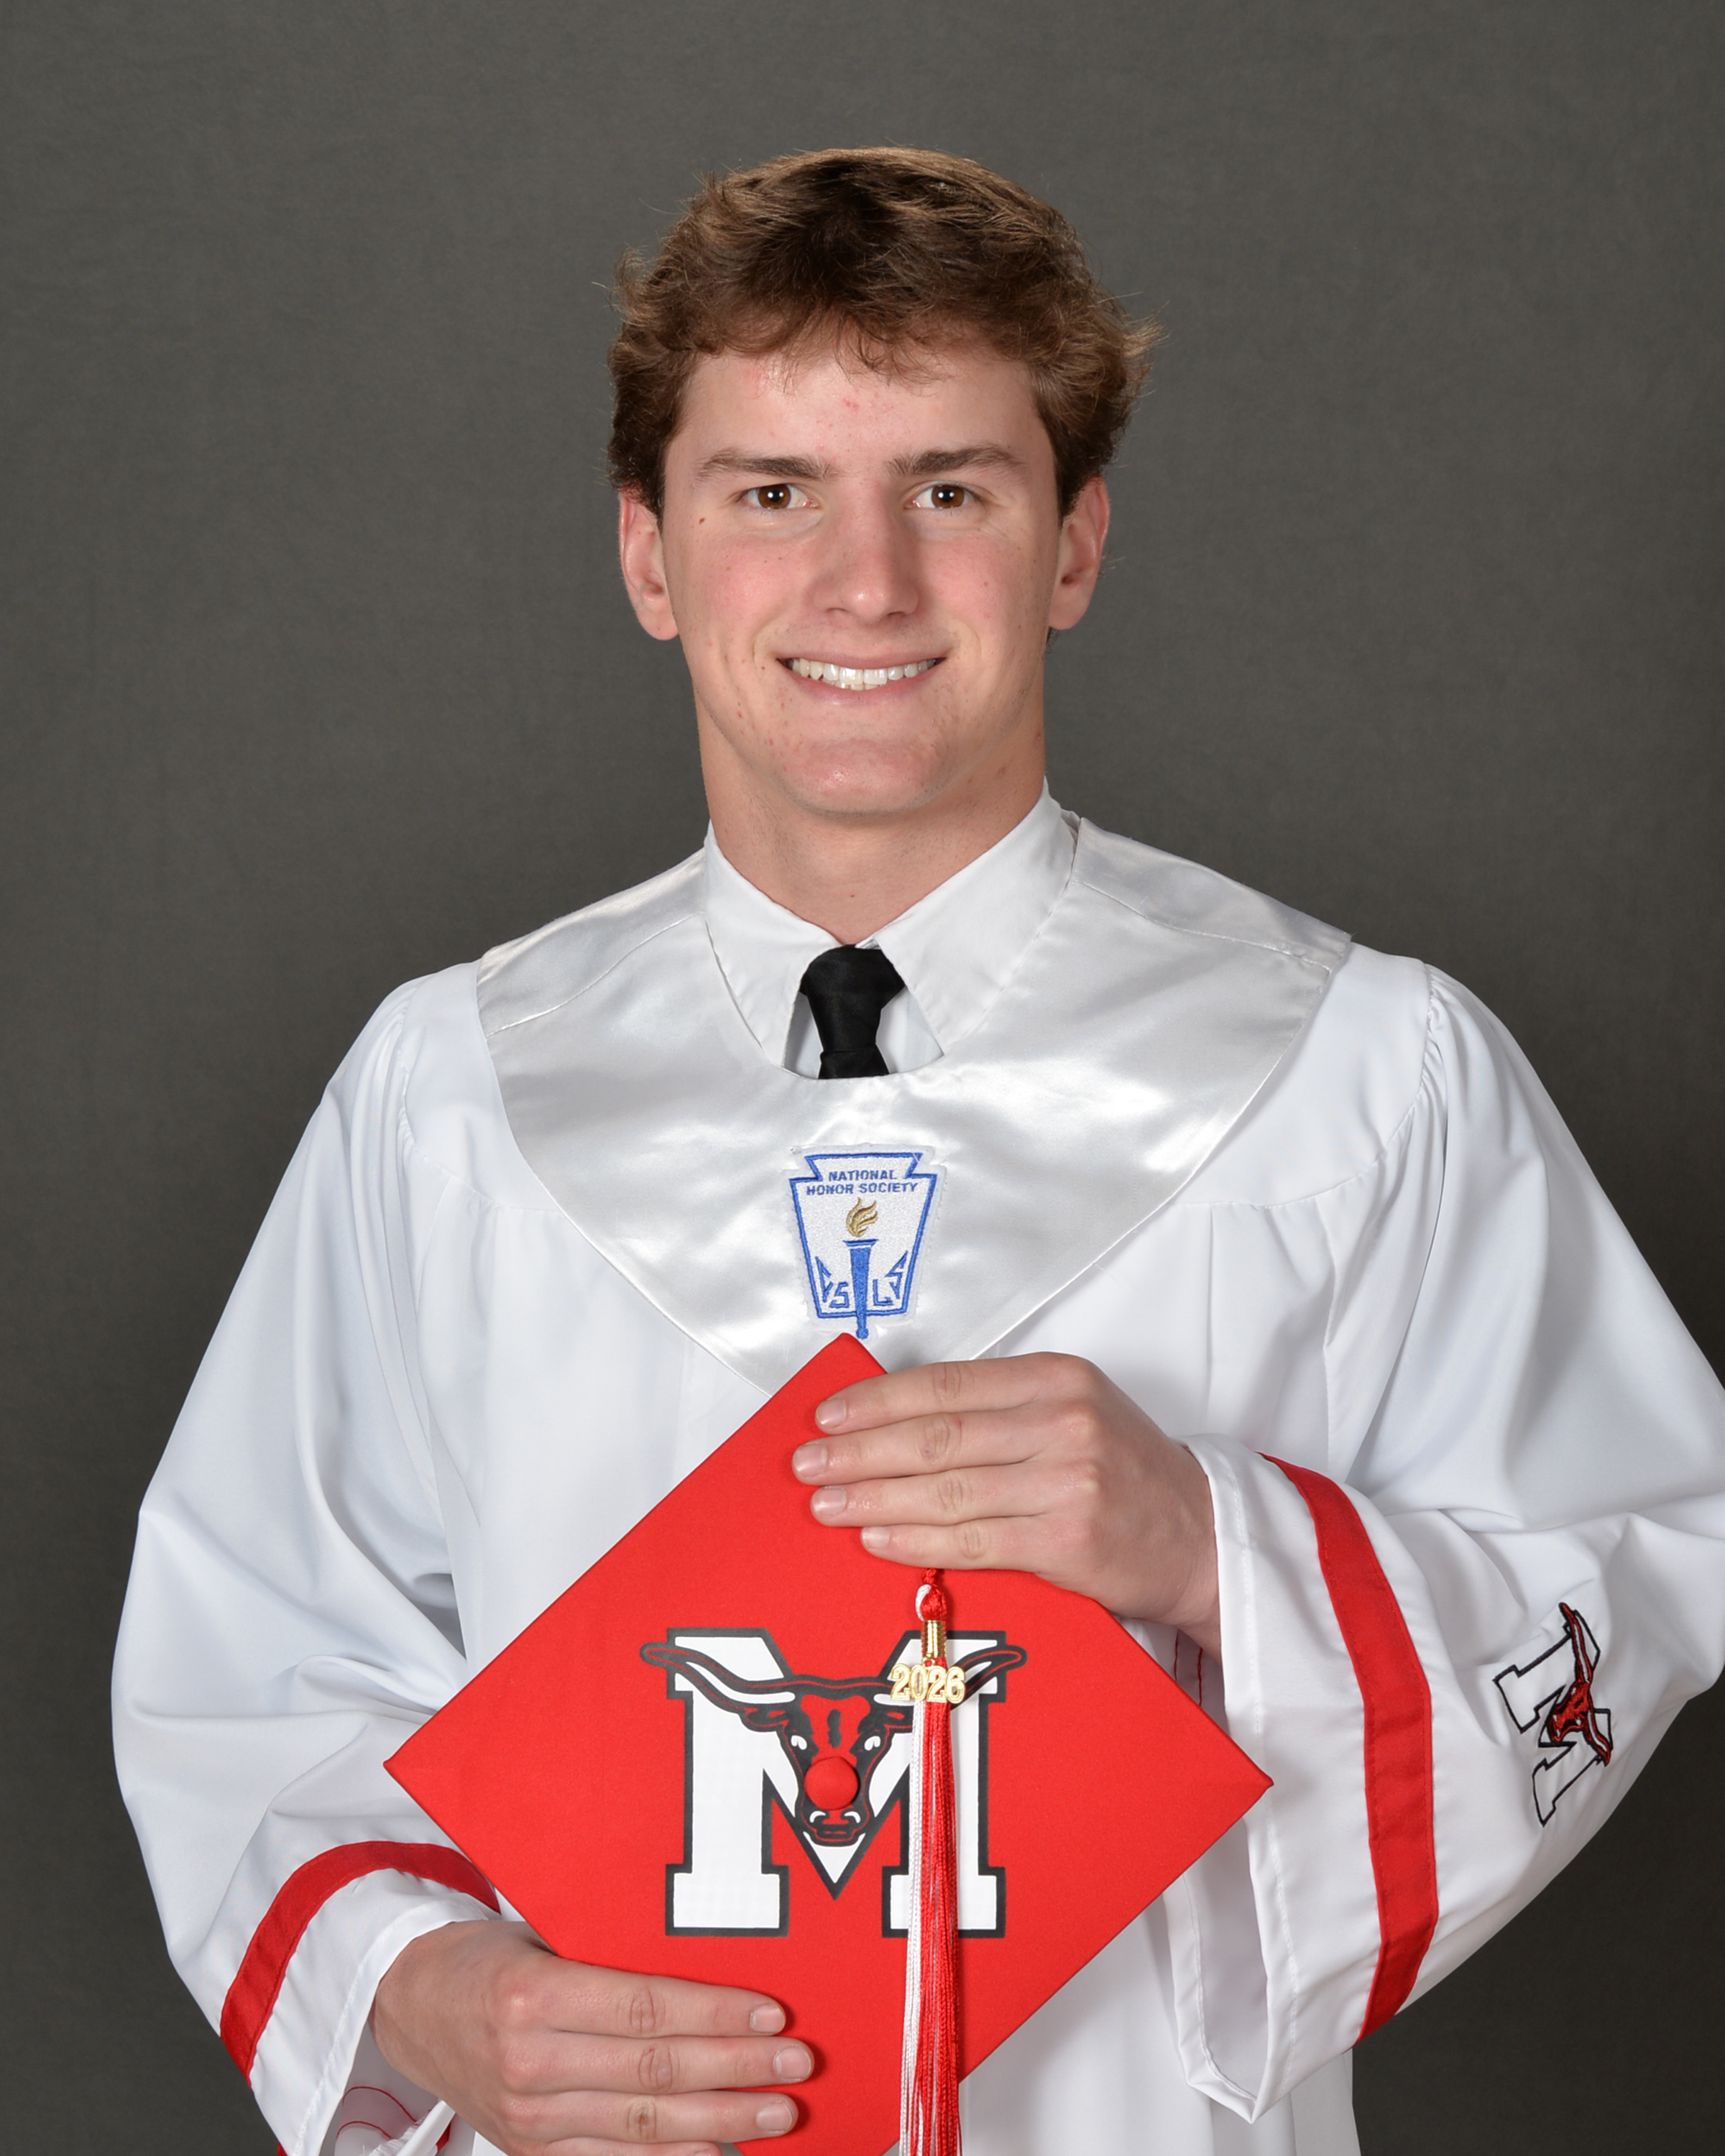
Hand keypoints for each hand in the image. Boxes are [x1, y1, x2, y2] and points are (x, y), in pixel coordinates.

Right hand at [370, 1920, 812, 2154]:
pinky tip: (717, 2152)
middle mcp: (530, 2063)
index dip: (715, 2015)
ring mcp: (528, 2118)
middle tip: (794, 2065)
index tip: (771, 2014)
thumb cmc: (487, 1958)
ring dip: (719, 2121)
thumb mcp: (542, 1935)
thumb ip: (612, 1952)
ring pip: (642, 2124)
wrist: (411, 2007)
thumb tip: (707, 1961)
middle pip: (654, 2071)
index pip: (645, 2009)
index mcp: (533, 1996)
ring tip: (775, 2112)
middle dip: (735, 2069)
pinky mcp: (529, 2151)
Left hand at [794, 1354, 1220, 1656]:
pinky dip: (915, 1541)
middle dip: (859, 1451)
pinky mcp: (1067, 1538)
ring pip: (945, 1488)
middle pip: (936, 1435)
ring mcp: (1066, 1480)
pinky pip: (971, 1540)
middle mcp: (1062, 1421)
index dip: (876, 1400)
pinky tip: (877, 1539)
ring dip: (874, 1499)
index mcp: (1056, 1378)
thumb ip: (998, 1409)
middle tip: (808, 1464)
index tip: (827, 1416)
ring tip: (826, 1505)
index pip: (945, 1384)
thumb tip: (895, 1421)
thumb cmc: (1126, 1473)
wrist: (1202, 1535)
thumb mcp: (1073, 1412)